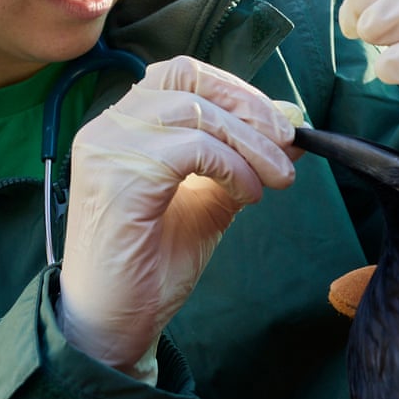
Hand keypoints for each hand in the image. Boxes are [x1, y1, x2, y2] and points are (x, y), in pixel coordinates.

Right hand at [58, 56, 299, 383]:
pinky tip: (247, 195)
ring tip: (274, 179)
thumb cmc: (150, 267)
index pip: (180, 72)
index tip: (276, 124)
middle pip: (188, 79)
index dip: (234, 89)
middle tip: (287, 145)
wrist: (111, 325)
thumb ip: (237, 163)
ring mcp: (108, 147)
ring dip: (248, 142)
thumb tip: (290, 135)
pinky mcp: (119, 176)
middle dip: (248, 106)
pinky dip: (232, 166)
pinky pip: (192, 147)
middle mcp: (108, 126)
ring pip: (195, 112)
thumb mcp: (205, 203)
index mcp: (122, 126)